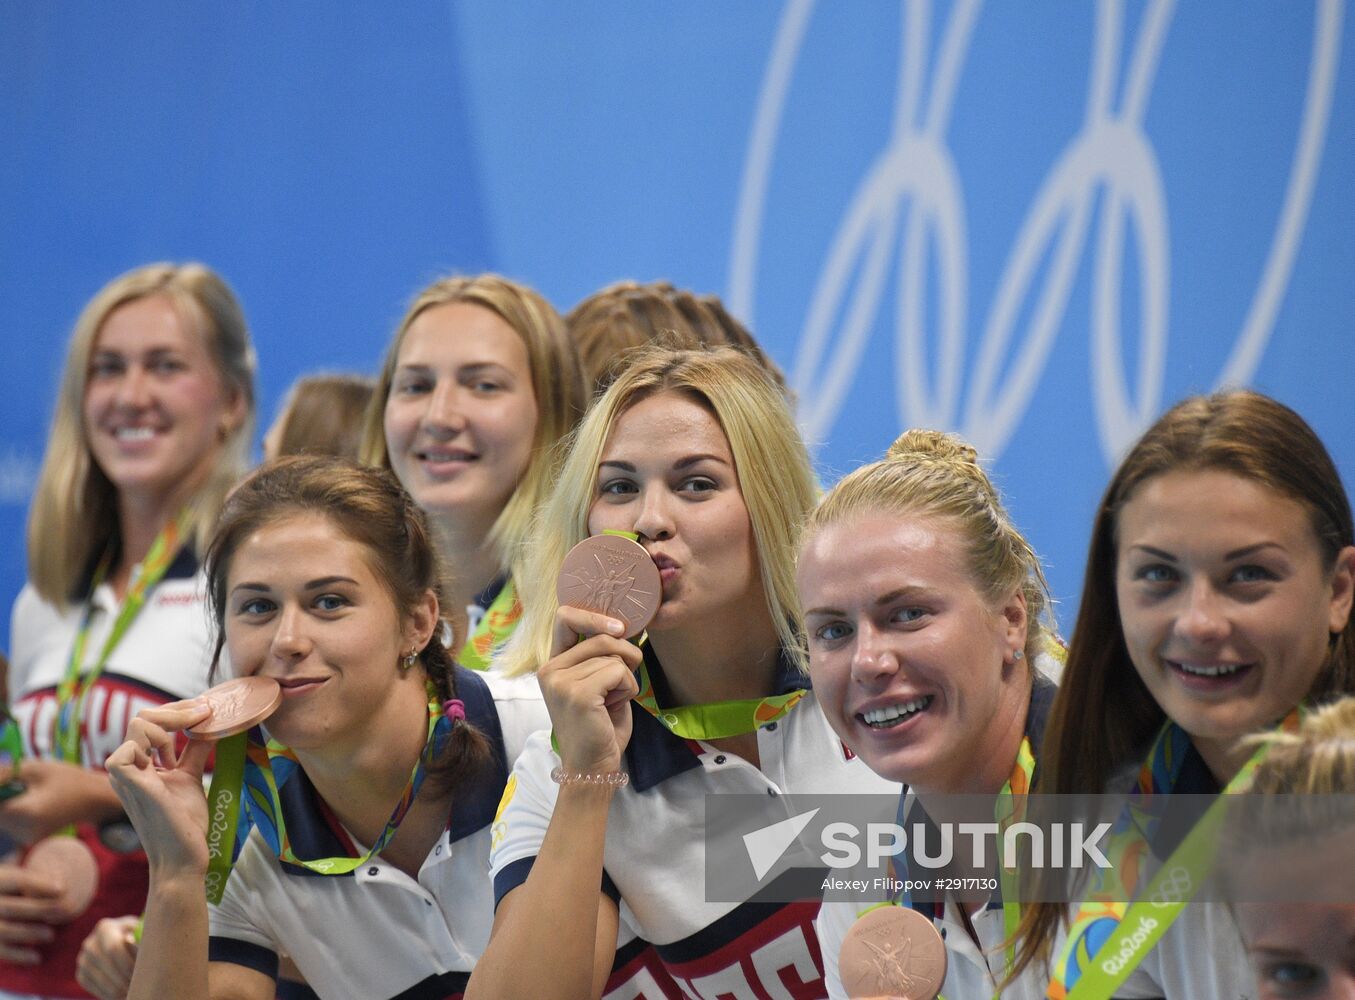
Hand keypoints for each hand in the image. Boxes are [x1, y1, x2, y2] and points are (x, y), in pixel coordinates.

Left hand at [0, 758, 123, 842]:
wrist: (94, 800)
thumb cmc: (68, 779)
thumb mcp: (36, 768)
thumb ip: (6, 774)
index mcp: (28, 812)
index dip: (1, 788)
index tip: (9, 779)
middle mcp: (25, 830)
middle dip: (4, 796)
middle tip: (18, 781)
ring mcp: (27, 837)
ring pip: (2, 818)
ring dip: (7, 803)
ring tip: (29, 791)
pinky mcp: (29, 839)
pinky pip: (10, 823)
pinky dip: (14, 810)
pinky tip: (31, 801)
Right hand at [0, 860, 62, 964]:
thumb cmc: (6, 882)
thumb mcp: (11, 866)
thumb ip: (29, 856)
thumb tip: (58, 836)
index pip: (17, 880)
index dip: (39, 884)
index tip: (63, 888)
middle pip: (12, 907)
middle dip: (40, 911)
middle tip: (66, 912)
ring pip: (4, 931)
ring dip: (29, 934)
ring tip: (51, 935)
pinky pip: (0, 951)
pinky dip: (17, 956)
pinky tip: (37, 959)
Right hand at [76, 914, 138, 999]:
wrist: (126, 944)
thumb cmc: (140, 936)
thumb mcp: (142, 932)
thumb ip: (139, 936)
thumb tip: (128, 940)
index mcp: (105, 928)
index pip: (114, 948)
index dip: (129, 963)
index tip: (144, 974)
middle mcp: (90, 943)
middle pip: (107, 966)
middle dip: (126, 978)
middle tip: (141, 986)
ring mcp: (83, 960)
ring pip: (102, 981)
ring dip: (120, 989)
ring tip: (136, 989)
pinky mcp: (81, 975)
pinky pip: (95, 989)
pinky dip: (110, 995)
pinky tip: (125, 994)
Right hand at [104, 700, 214, 876]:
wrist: (183, 858)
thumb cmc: (184, 823)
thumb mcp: (190, 777)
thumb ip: (194, 751)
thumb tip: (211, 724)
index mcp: (139, 765)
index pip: (149, 722)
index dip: (178, 712)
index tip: (207, 710)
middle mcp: (128, 767)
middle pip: (143, 717)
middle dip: (178, 710)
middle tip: (206, 713)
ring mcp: (125, 776)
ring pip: (139, 724)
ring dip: (172, 724)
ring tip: (196, 734)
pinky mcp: (130, 785)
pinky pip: (128, 749)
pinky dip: (156, 742)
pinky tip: (175, 756)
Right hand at [537, 606, 643, 774]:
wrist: (593, 767)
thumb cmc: (601, 728)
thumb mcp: (598, 683)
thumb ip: (602, 656)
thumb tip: (623, 626)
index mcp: (552, 665)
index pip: (566, 617)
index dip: (595, 616)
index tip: (619, 628)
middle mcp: (550, 670)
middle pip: (600, 636)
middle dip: (625, 653)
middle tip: (625, 681)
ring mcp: (560, 681)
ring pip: (613, 656)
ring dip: (626, 678)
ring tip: (613, 701)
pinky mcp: (577, 694)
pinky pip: (618, 671)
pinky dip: (628, 688)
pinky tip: (616, 706)